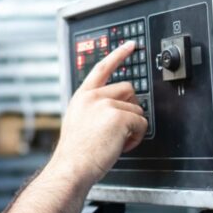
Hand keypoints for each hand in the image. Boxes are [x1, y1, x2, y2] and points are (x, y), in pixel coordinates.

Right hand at [51, 41, 147, 185]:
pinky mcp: (119, 117)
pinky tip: (121, 145)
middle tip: (121, 128)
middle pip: (128, 89)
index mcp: (82, 97)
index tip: (130, 45)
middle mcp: (93, 96)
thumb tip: (117, 109)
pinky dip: (136, 137)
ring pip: (137, 109)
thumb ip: (94, 110)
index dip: (118, 55)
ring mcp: (106, 105)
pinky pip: (142, 124)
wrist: (71, 167)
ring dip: (133, 126)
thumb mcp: (78, 122)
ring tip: (116, 141)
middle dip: (131, 108)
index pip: (102, 68)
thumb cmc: (75, 153)